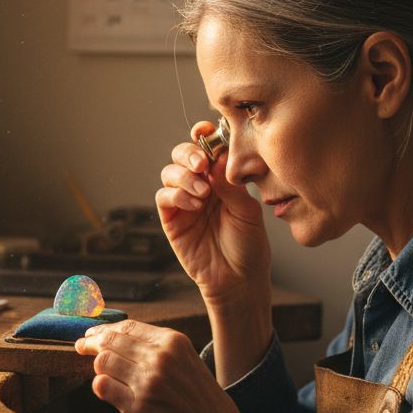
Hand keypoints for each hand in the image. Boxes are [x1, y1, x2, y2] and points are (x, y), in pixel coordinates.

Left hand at [75, 320, 279, 412]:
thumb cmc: (204, 403)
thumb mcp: (188, 363)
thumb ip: (158, 350)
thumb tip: (119, 341)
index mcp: (174, 342)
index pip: (128, 327)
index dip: (105, 329)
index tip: (93, 333)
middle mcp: (159, 358)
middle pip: (110, 341)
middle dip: (91, 342)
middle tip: (82, 345)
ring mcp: (147, 383)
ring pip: (103, 362)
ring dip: (97, 366)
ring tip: (102, 373)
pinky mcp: (138, 409)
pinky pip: (103, 388)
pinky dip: (100, 387)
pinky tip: (105, 390)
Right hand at [156, 121, 271, 306]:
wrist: (239, 281)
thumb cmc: (249, 246)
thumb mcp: (248, 211)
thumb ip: (231, 185)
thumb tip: (216, 157)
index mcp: (221, 178)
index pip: (207, 147)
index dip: (203, 135)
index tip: (207, 131)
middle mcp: (201, 185)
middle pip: (182, 154)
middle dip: (189, 152)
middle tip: (202, 163)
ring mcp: (184, 202)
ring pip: (170, 172)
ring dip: (184, 175)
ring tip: (203, 192)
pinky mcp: (172, 220)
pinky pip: (164, 197)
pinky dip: (177, 195)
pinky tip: (194, 204)